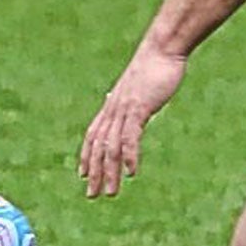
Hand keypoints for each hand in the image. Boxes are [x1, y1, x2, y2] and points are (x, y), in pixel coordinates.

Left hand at [79, 44, 187, 197]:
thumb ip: (132, 102)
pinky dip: (129, 155)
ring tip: (111, 192)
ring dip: (110, 172)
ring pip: (111, 147)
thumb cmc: (153, 68)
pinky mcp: (138, 108)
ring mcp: (123, 110)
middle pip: (98, 147)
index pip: (92, 136)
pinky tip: (131, 172)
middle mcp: (112, 110)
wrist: (161, 50)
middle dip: (94, 173)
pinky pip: (130, 136)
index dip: (86, 156)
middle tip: (92, 195)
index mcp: (111, 107)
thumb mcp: (138, 89)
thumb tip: (130, 109)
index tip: (83, 175)